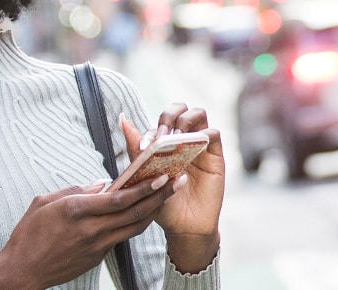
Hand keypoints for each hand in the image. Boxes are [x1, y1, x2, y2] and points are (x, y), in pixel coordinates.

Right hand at [0, 177, 174, 289]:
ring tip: (167, 195)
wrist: (23, 270)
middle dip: (158, 196)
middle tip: (176, 182)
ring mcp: (97, 246)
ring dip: (153, 210)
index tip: (160, 176)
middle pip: (134, 213)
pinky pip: (122, 237)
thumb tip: (100, 183)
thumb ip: (76, 190)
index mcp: (77, 211)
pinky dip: (135, 223)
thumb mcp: (46, 202)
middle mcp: (91, 229)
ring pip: (134, 227)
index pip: (119, 199)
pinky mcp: (97, 256)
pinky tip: (143, 212)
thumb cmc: (29, 235)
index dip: (143, 188)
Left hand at [122, 103, 224, 272]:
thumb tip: (123, 118)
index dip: (155, 126)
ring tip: (176, 137)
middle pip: (181, 109)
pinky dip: (203, 133)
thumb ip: (136, 148)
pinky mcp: (215, 156)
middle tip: (164, 134)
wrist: (183, 227)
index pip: (163, 120)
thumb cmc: (163, 203)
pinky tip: (192, 146)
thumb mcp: (145, 174)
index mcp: (167, 144)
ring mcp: (200, 147)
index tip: (147, 145)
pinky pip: (214, 133)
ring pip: (199, 114)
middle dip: (170, 113)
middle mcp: (184, 141)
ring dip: (186, 119)